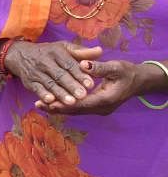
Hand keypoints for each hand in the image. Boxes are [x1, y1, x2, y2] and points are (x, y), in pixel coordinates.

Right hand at [4, 40, 100, 107]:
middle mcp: (45, 62)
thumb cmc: (49, 52)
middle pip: (60, 75)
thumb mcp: (63, 47)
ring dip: (60, 93)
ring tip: (71, 102)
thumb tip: (100, 51)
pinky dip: (43, 95)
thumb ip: (81, 52)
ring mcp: (36, 72)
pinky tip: (51, 101)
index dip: (80, 74)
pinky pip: (37, 89)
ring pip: (50, 84)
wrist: (20, 55)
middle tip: (83, 95)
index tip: (91, 84)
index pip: (69, 64)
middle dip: (71, 86)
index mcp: (56, 52)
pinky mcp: (29, 82)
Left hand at [41, 59, 155, 115]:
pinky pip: (78, 109)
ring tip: (39, 105)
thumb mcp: (116, 67)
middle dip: (57, 107)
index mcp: (106, 99)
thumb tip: (84, 65)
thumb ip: (99, 67)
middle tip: (38, 104)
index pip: (82, 104)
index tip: (49, 101)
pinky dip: (65, 106)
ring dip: (59, 108)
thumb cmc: (127, 72)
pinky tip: (51, 103)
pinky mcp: (96, 107)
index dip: (64, 103)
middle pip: (76, 110)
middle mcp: (101, 108)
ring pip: (75, 111)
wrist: (138, 81)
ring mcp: (99, 109)